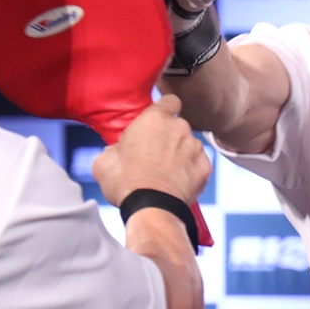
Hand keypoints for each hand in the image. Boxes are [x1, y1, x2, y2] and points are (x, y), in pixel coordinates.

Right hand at [92, 94, 210, 206]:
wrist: (151, 208)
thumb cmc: (125, 182)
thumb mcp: (104, 161)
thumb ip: (114, 147)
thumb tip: (116, 151)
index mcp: (154, 119)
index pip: (170, 101)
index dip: (165, 109)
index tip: (159, 120)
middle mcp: (179, 127)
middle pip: (178, 126)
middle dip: (169, 136)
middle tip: (154, 155)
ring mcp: (195, 147)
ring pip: (189, 145)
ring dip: (181, 153)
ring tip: (165, 173)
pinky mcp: (205, 166)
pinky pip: (198, 163)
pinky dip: (190, 170)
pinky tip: (177, 182)